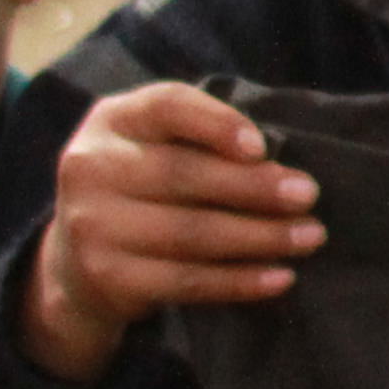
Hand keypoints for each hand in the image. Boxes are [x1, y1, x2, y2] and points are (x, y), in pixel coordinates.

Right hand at [21, 83, 321, 383]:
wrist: (79, 261)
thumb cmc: (144, 186)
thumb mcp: (157, 144)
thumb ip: (202, 139)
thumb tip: (278, 161)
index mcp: (112, 120)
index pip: (166, 107)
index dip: (216, 124)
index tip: (262, 146)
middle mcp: (91, 167)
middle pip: (183, 174)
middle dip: (255, 187)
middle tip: (309, 195)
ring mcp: (92, 226)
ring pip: (190, 233)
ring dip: (260, 237)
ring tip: (309, 236)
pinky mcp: (107, 277)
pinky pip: (185, 281)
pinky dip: (239, 281)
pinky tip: (280, 277)